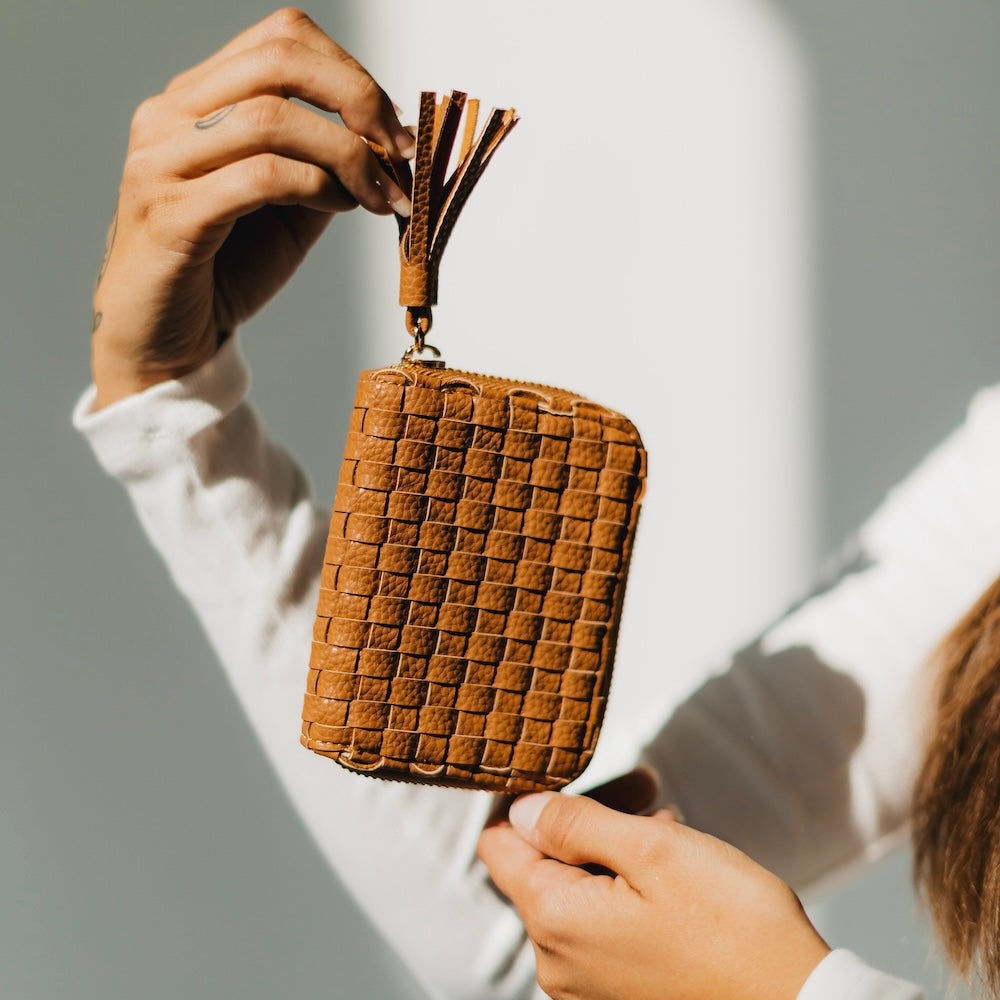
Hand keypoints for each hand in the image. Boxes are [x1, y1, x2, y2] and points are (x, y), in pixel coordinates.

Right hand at [90, 7, 413, 407]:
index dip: (351, 73)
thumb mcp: (288, 207)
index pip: (281, 38)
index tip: (394, 128)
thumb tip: (389, 144)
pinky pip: (259, 178)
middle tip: (399, 151)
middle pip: (278, 61)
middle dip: (358, 100)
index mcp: (198, 99)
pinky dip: (317, 188)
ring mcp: (161, 162)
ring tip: (379, 197)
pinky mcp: (169, 215)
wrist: (163, 340)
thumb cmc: (226, 269)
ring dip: (348, 156)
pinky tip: (341, 207)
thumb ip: (325, 166)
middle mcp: (170, 116)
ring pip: (271, 119)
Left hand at [478, 792, 830, 999]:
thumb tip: (523, 808)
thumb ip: (575, 824)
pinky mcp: (615, 996)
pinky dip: (625, 890)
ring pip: (577, 891)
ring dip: (614, 851)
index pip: (499, 844)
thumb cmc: (734, 929)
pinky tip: (672, 873)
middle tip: (647, 795)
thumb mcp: (652, 852)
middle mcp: (556, 962)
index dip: (531, 801)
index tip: (578, 779)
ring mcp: (584, 987)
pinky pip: (600, 927)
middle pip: (542, 864)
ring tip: (670, 831)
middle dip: (589, 820)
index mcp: (554, 920)